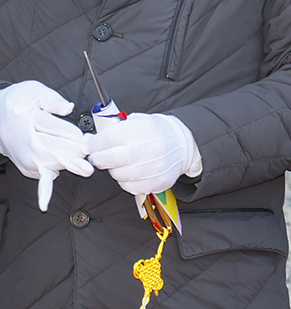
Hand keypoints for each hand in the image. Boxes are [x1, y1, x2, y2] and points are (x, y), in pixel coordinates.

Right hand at [0, 80, 91, 209]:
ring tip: (85, 167)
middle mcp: (27, 141)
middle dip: (76, 154)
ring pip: (51, 164)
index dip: (74, 136)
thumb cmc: (18, 102)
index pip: (57, 130)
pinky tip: (45, 203)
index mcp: (30, 120)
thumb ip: (54, 100)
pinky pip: (40, 177)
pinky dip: (44, 190)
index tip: (85, 139)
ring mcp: (25, 155)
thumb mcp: (35, 92)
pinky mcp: (26, 166)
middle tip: (89, 156)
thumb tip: (68, 107)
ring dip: (69, 165)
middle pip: (56, 150)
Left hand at [85, 111, 200, 196]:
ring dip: (114, 170)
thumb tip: (89, 141)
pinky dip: (127, 181)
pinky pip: (131, 186)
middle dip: (98, 159)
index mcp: (139, 130)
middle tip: (99, 157)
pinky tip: (132, 172)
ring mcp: (153, 167)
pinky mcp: (158, 181)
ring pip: (118, 175)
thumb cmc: (155, 132)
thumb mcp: (136, 121)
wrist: (183, 143)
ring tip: (121, 163)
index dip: (92, 145)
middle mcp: (147, 149)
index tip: (89, 146)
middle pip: (108, 159)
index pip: (104, 140)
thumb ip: (113, 130)